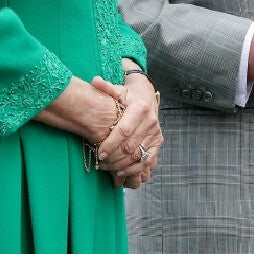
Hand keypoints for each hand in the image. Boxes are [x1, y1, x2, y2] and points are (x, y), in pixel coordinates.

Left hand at [93, 68, 162, 186]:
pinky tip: (121, 173)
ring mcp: (156, 132)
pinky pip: (148, 160)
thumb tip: (94, 81)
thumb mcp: (118, 90)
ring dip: (122, 166)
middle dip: (113, 158)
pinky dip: (135, 169)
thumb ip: (106, 88)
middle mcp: (151, 121)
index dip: (110, 144)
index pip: (124, 131)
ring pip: (139, 156)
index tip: (98, 153)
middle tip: (99, 162)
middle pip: (130, 146)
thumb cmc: (128, 95)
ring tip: (107, 168)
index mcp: (140, 108)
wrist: (147, 96)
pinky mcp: (158, 141)